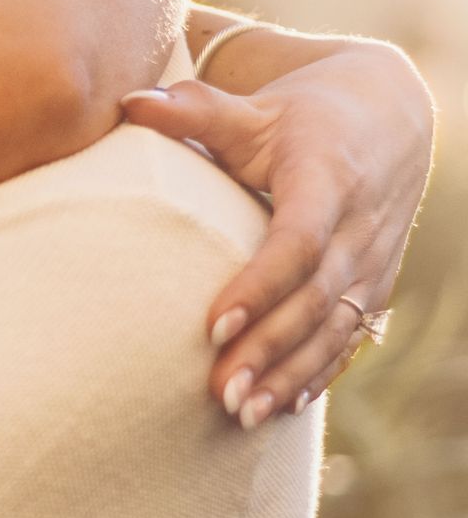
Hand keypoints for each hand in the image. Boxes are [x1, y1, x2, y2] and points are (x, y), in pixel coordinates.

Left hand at [123, 43, 432, 420]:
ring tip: (242, 415)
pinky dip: (317, 375)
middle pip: (315, 300)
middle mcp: (358, 227)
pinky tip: (280, 409)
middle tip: (217, 393)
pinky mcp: (373, 286)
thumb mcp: (255, 107)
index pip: (297, 242)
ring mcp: (372, 262)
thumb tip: (128, 101)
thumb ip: (195, 111)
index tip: (211, 326)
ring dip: (289, 375)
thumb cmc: (302, 115)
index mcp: (327, 179)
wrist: (388, 118)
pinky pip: (350, 339)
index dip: (258, 286)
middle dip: (268, 350)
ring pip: (335, 329)